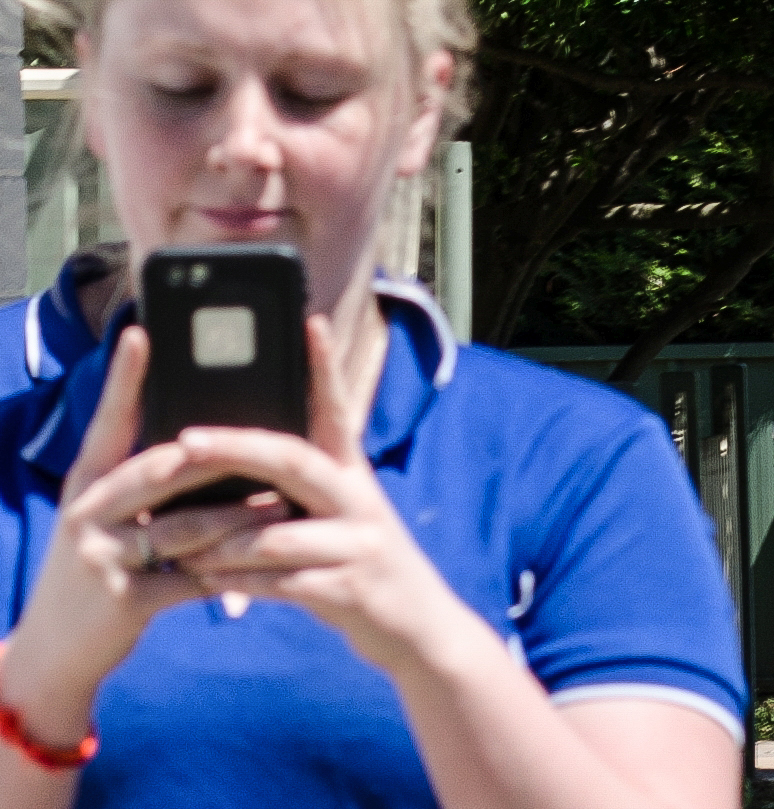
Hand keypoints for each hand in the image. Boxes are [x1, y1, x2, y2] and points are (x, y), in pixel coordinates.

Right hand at [0, 329, 291, 746]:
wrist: (52, 655)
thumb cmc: (98, 573)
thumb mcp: (106, 522)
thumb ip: (143, 487)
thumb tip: (202, 446)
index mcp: (87, 483)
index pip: (109, 422)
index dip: (125, 378)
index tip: (141, 332)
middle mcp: (87, 511)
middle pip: (163, 470)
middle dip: (221, 456)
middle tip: (272, 439)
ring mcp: (100, 555)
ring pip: (188, 527)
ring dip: (242, 518)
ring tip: (285, 503)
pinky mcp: (123, 599)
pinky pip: (192, 579)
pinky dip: (231, 574)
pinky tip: (262, 570)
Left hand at [174, 317, 468, 672]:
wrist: (420, 627)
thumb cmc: (362, 565)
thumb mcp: (345, 517)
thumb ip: (305, 489)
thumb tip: (241, 457)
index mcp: (354, 476)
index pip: (337, 411)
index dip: (324, 367)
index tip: (308, 322)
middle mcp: (360, 502)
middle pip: (295, 462)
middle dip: (237, 448)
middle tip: (186, 439)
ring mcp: (359, 545)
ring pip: (276, 534)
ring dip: (221, 542)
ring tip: (178, 544)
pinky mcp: (350, 590)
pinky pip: (283, 582)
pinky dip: (239, 583)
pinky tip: (206, 581)